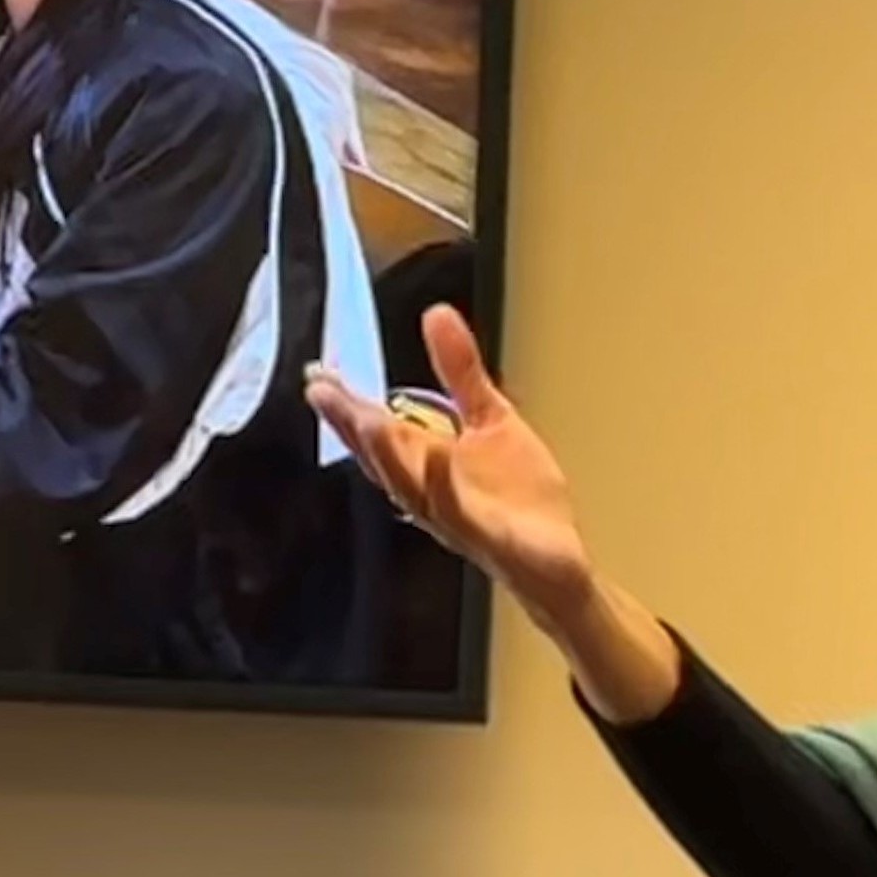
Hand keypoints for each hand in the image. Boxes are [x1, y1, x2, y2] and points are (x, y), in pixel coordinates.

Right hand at [306, 305, 592, 619]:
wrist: (556, 562)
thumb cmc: (517, 501)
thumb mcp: (491, 420)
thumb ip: (461, 371)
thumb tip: (436, 314)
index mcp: (427, 463)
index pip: (379, 430)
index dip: (348, 405)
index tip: (320, 375)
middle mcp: (430, 491)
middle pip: (383, 457)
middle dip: (353, 426)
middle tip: (324, 391)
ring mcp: (456, 516)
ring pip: (412, 486)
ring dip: (389, 454)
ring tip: (369, 420)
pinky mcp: (488, 536)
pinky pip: (462, 513)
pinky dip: (447, 488)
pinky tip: (439, 459)